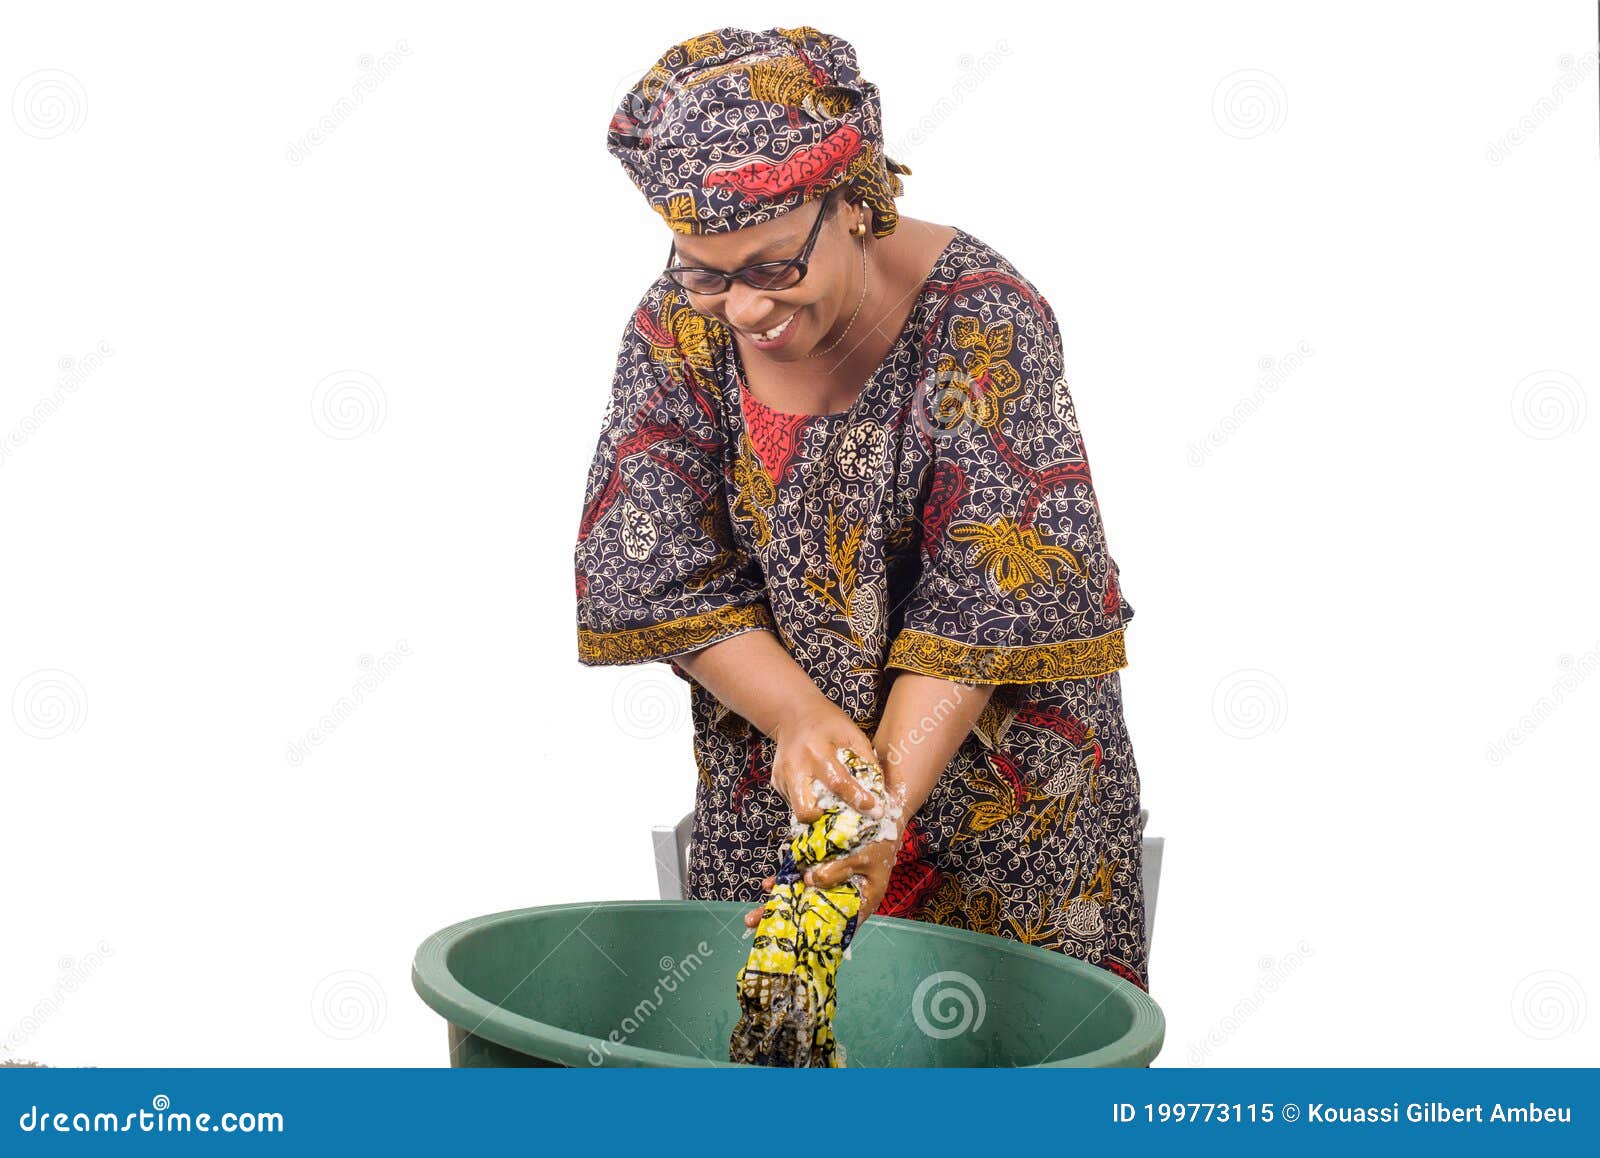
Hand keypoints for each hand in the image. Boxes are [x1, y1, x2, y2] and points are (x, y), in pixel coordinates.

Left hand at [742, 838, 899, 929]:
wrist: (883, 814)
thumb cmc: (879, 840)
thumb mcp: (863, 855)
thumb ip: (839, 869)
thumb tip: (811, 880)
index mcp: (862, 901)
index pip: (837, 926)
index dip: (814, 934)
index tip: (790, 941)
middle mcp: (845, 896)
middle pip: (814, 913)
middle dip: (786, 920)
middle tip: (757, 926)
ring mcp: (832, 883)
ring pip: (804, 897)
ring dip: (780, 903)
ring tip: (753, 917)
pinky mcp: (823, 868)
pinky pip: (802, 879)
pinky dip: (787, 881)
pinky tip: (768, 883)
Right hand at [767, 699, 884, 824]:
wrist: (792, 712)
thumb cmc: (827, 722)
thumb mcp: (852, 734)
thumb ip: (866, 761)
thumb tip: (879, 791)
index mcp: (817, 751)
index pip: (838, 783)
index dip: (858, 800)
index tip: (876, 811)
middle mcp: (795, 767)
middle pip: (806, 810)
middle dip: (826, 818)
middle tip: (845, 812)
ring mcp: (782, 776)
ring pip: (798, 811)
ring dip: (818, 813)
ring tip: (833, 803)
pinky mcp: (776, 782)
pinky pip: (795, 802)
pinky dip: (810, 802)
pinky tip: (819, 790)